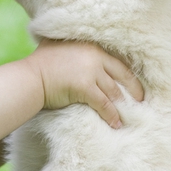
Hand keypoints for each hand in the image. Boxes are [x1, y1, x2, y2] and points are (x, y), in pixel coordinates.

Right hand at [24, 40, 142, 127]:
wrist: (30, 78)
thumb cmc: (40, 64)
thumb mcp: (58, 46)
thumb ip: (72, 46)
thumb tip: (74, 47)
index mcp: (92, 46)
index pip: (117, 61)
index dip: (128, 75)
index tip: (134, 85)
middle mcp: (94, 56)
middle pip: (122, 75)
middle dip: (134, 90)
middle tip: (141, 101)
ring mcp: (90, 72)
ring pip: (114, 91)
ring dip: (123, 106)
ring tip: (129, 116)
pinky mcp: (85, 87)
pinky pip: (104, 104)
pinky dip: (111, 115)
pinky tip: (116, 124)